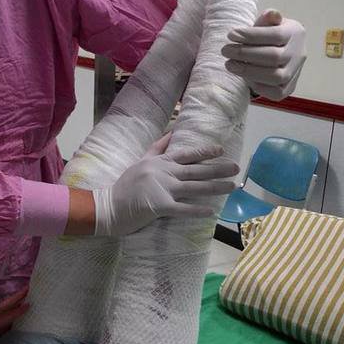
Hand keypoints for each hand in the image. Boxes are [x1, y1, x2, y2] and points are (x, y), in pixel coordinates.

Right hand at [93, 133, 238, 236]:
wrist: (107, 206)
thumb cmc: (125, 186)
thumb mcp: (141, 162)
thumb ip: (158, 148)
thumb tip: (172, 132)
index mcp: (159, 162)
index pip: (186, 154)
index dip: (204, 152)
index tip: (221, 150)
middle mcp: (163, 172)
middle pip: (196, 170)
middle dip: (218, 169)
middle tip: (236, 168)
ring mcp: (162, 188)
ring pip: (194, 187)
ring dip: (215, 187)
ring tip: (231, 186)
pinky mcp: (159, 206)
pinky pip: (183, 208)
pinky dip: (197, 210)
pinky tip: (212, 211)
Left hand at [222, 9, 306, 100]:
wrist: (279, 53)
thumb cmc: (268, 36)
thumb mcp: (267, 23)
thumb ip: (267, 19)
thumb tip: (272, 14)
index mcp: (295, 33)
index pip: (275, 35)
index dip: (251, 36)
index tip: (231, 35)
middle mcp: (299, 54)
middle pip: (274, 57)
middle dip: (245, 54)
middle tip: (226, 50)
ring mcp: (295, 73)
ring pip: (275, 76)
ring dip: (248, 71)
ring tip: (230, 64)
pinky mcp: (289, 88)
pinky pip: (275, 92)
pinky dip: (258, 85)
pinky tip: (244, 76)